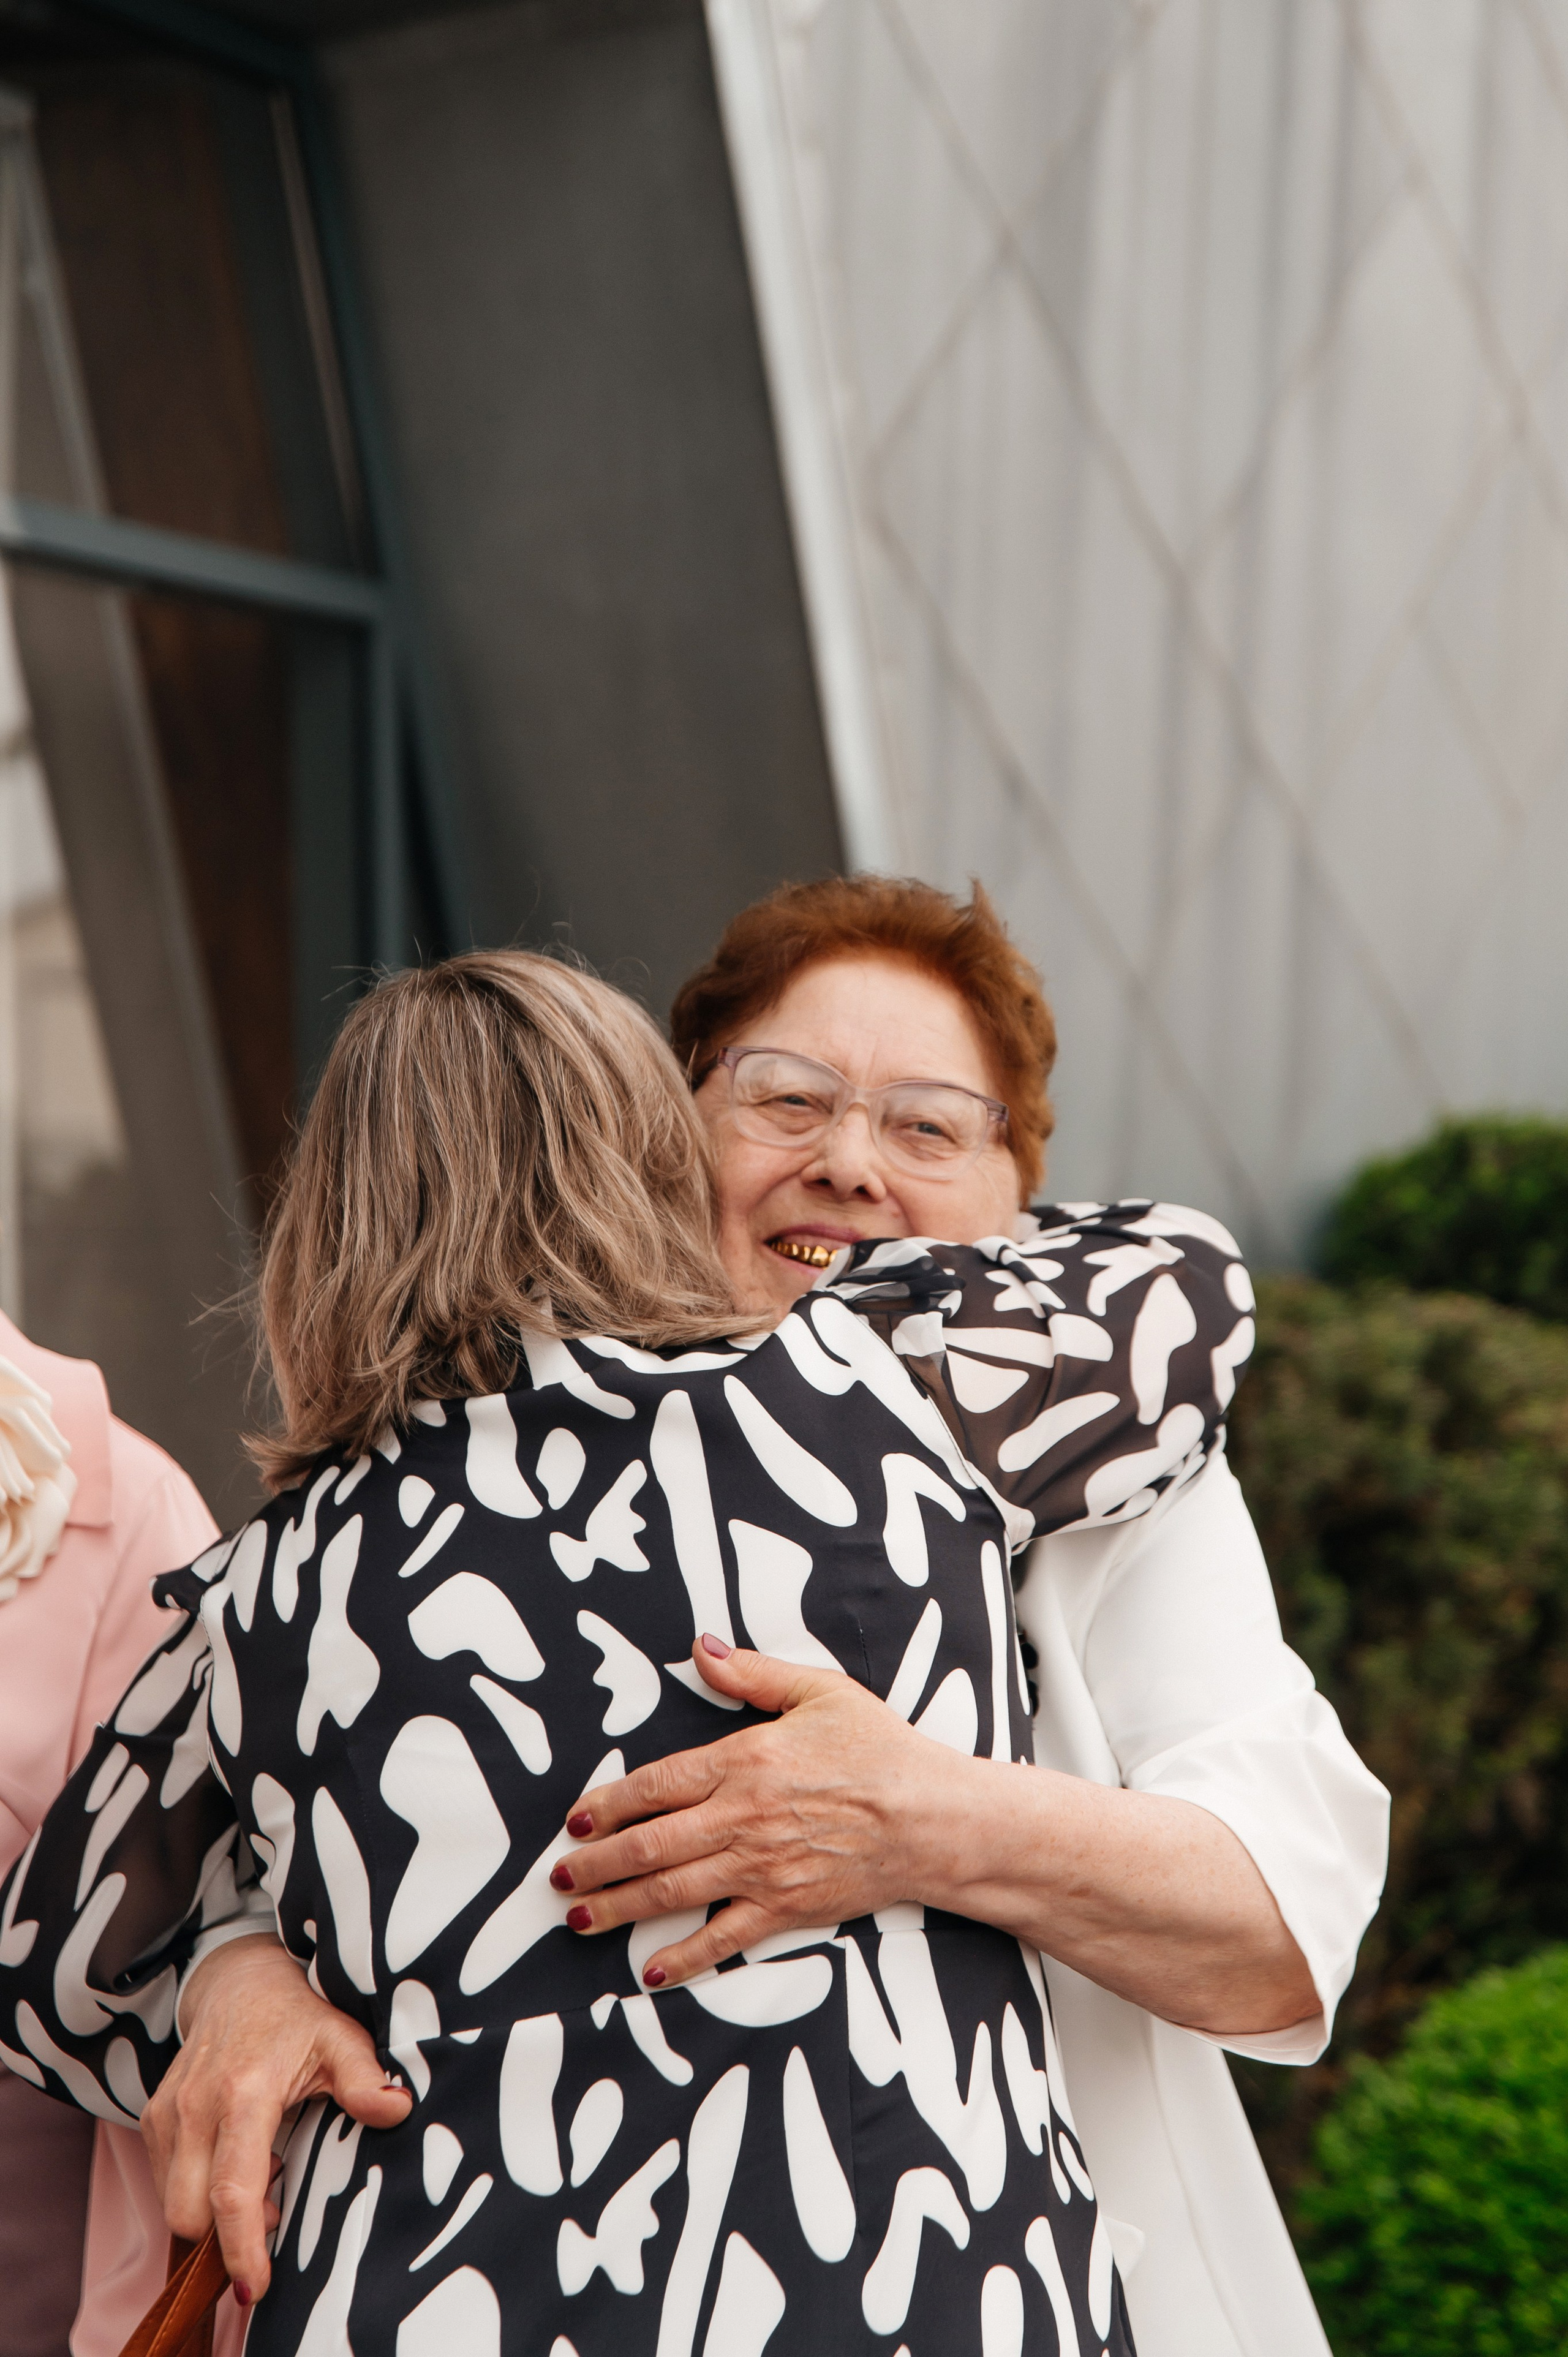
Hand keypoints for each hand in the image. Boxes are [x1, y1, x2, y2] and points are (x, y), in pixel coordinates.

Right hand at [143, 1936, 410, 2304]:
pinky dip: (198, 2188)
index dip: (241, 2249)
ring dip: (213, 2210)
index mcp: (244, 2093)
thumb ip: (364, 2078)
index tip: (257, 2287)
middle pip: (190, 2215)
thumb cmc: (298, 2011)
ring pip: (175, 2203)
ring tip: (262, 2168)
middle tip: (276, 2198)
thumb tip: (398, 2109)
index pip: (232, 2192)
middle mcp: (195, 2107)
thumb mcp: (341, 2036)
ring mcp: (167, 2113)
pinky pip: (166, 2181)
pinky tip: (237, 2157)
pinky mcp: (153, 2118)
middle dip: (226, 2235)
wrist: (240, 1979)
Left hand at [552, 1638, 1320, 2034]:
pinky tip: (650, 1970)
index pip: (658, 1783)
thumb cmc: (881, 1750)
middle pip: (652, 1843)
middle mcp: (745, 1818)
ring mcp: (763, 1869)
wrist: (936, 1818)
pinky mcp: (788, 1909)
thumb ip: (752, 1675)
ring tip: (579, 1918)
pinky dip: (684, 1957)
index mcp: (746, 1760)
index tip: (577, 1818)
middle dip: (598, 1863)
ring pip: (675, 1890)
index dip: (611, 1803)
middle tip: (558, 1877)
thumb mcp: (819, 1692)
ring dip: (621, 1907)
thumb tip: (699, 1650)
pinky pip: (725, 1937)